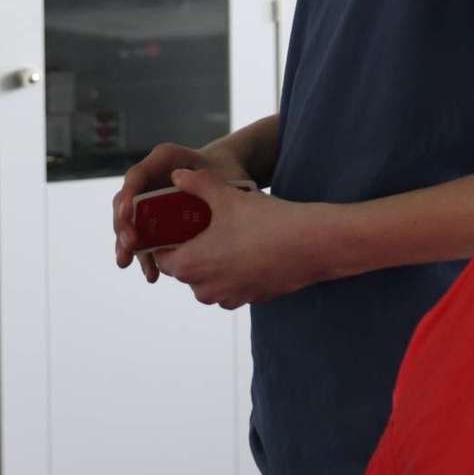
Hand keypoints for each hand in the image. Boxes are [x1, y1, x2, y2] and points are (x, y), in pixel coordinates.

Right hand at [113, 142, 251, 280]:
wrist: (229, 177)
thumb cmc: (226, 172)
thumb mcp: (220, 174)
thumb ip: (206, 181)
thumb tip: (185, 190)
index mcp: (163, 160)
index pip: (136, 176)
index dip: (127, 195)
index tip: (126, 215)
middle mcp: (151, 178)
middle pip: (125, 202)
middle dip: (123, 227)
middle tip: (129, 246)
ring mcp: (150, 199)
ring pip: (131, 224)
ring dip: (131, 248)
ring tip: (136, 267)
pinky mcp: (156, 220)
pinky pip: (144, 238)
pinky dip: (146, 256)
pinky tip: (153, 275)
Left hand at [152, 168, 328, 309]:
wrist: (311, 245)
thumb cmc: (265, 221)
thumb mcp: (226, 195)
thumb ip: (196, 184)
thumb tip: (176, 175)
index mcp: (191, 265)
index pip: (162, 259)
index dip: (164, 242)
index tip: (172, 226)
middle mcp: (205, 289)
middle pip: (184, 270)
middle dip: (188, 250)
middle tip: (196, 227)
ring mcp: (228, 298)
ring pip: (207, 281)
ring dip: (210, 263)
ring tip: (221, 236)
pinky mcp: (250, 299)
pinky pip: (229, 287)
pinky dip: (230, 272)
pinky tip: (243, 250)